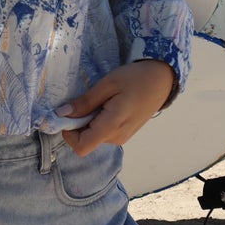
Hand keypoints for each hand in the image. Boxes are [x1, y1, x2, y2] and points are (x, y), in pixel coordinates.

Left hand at [56, 59, 174, 154]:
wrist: (163, 79)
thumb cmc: (136, 78)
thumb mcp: (108, 84)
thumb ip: (85, 101)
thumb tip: (62, 113)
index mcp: (112, 126)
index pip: (81, 147)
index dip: (68, 134)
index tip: (69, 113)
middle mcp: (116, 138)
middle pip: (86, 140)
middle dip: (78, 123)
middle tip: (86, 100)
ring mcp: (122, 137)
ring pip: (94, 136)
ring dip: (89, 121)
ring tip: (100, 99)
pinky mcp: (125, 133)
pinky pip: (103, 133)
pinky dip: (98, 121)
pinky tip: (107, 104)